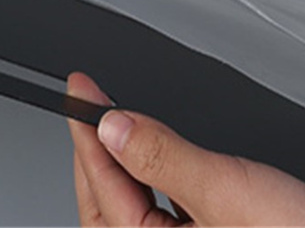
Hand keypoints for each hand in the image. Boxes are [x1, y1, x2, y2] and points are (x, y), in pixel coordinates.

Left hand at [66, 72, 304, 226]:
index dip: (86, 134)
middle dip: (93, 155)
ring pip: (132, 210)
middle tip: (87, 104)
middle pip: (108, 207)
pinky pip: (163, 213)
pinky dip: (153, 179)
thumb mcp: (225, 190)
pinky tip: (157, 156)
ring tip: (113, 122)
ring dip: (121, 166)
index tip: (80, 92)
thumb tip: (113, 126)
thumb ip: (164, 157)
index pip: (104, 191)